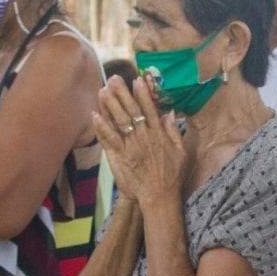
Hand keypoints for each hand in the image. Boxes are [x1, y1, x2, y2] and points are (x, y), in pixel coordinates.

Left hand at [93, 75, 185, 201]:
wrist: (160, 197)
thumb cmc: (172, 176)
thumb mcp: (181, 153)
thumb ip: (174, 132)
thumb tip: (169, 112)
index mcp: (159, 135)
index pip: (150, 110)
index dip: (143, 94)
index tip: (137, 80)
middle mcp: (146, 138)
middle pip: (133, 111)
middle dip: (123, 93)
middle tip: (115, 78)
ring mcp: (133, 147)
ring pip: (121, 122)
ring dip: (111, 105)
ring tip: (103, 90)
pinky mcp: (123, 157)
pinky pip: (111, 140)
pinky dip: (103, 127)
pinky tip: (95, 115)